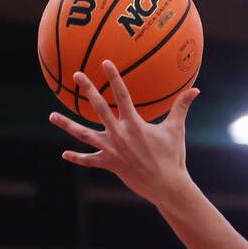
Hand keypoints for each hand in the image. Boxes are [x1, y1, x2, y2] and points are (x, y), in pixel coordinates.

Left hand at [49, 60, 199, 207]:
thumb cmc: (173, 157)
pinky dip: (78, 158)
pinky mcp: (109, 164)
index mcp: (135, 124)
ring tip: (51, 116)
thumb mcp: (176, 130)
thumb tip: (196, 89)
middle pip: (98, 108)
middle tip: (76, 75)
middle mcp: (120, 134)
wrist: (166, 185)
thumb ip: (181, 107)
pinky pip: (90, 160)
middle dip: (87, 90)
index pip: (122, 95)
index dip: (113, 77)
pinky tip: (65, 154)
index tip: (104, 62)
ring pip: (84, 134)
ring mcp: (112, 150)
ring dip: (67, 124)